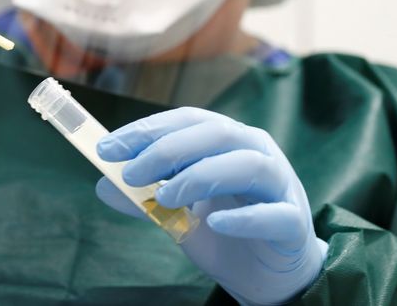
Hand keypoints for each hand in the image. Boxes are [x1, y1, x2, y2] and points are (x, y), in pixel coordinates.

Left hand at [95, 107, 326, 305]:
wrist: (265, 275)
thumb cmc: (220, 230)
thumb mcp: (175, 212)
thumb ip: (144, 198)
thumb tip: (103, 186)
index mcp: (226, 139)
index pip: (185, 120)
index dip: (146, 130)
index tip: (107, 149)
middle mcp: (256, 151)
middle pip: (216, 133)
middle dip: (167, 149)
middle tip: (130, 174)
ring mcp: (280, 184)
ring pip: (248, 164)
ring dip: (201, 176)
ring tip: (165, 197)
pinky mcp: (294, 222)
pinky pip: (274, 214)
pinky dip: (244, 217)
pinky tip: (214, 222)